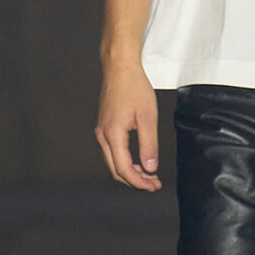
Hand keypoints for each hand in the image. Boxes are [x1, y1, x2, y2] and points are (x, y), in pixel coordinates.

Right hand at [95, 58, 162, 190]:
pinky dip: (125, 161)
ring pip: (113, 162)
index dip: (138, 182)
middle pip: (116, 170)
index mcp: (113, 134)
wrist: (120, 68)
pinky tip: (139, 162)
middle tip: (154, 184)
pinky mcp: (104, 127)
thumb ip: (149, 145)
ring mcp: (101, 131)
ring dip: (130, 172)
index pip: (124, 169)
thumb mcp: (148, 117)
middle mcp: (103, 135)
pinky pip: (112, 152)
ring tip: (150, 176)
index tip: (153, 186)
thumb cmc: (134, 88)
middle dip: (135, 181)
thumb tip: (150, 168)